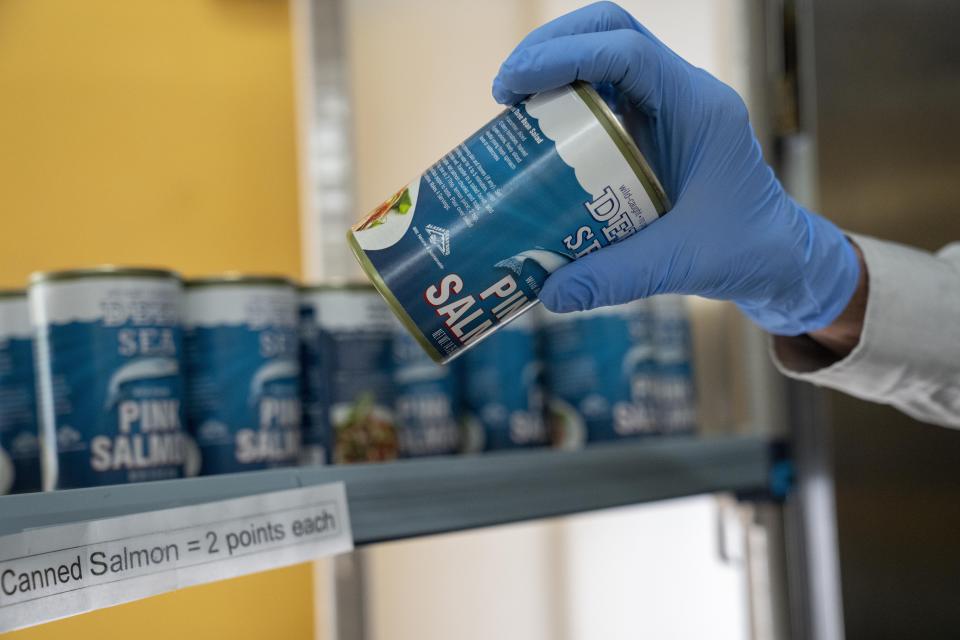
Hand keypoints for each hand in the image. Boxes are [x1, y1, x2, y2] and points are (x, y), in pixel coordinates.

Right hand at [492, 1, 859, 334]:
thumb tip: (548, 293)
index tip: (513, 85)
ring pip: (605, 52)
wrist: (777, 255)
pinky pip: (604, 90)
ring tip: (510, 107)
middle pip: (611, 30)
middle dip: (551, 48)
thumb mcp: (679, 265)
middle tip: (504, 91)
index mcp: (698, 110)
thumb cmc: (744, 251)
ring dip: (554, 67)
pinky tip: (537, 132)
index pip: (628, 52)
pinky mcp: (653, 125)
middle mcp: (682, 94)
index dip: (564, 56)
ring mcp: (667, 104)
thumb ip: (614, 278)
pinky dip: (565, 98)